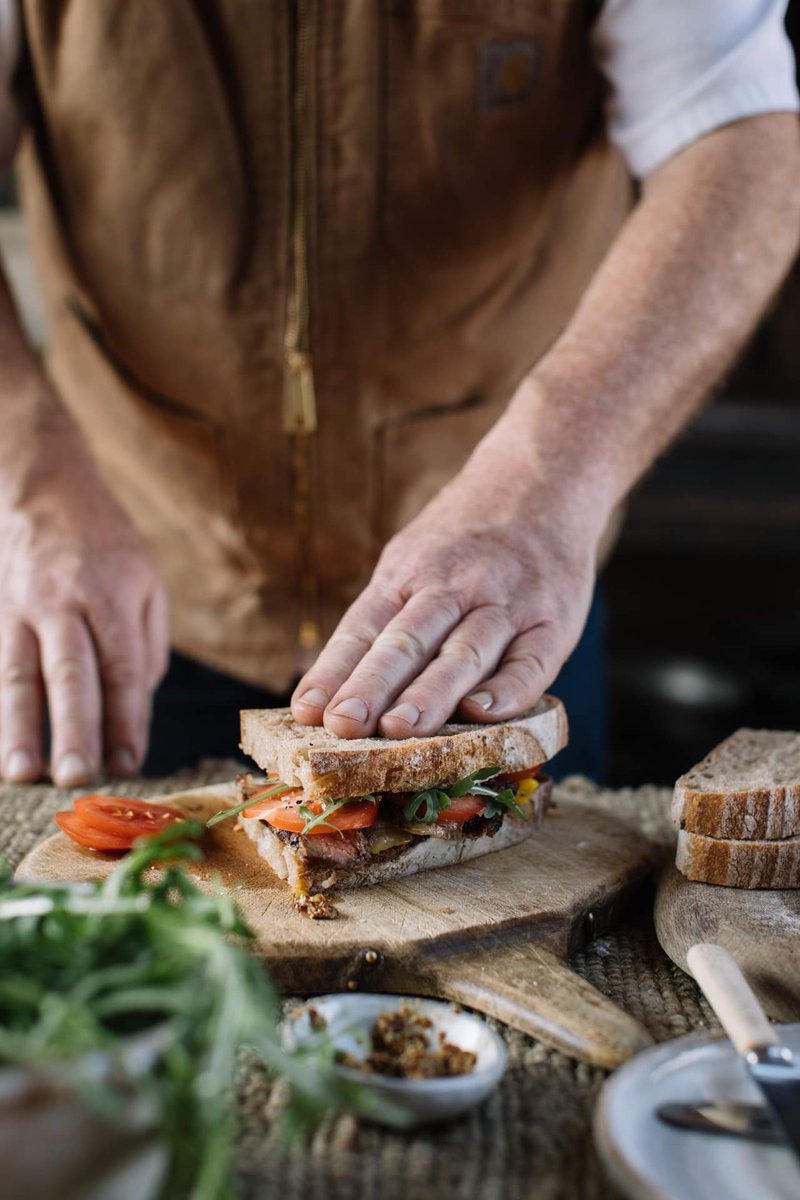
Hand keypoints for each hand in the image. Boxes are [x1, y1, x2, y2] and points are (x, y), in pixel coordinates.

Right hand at [0, 457, 168, 786]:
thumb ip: (145, 647)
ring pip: (19, 675)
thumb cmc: (105, 546)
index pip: (122, 669)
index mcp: (111, 594)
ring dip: (21, 729)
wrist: (42, 490)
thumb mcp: (147, 583)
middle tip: (79, 778)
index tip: (128, 764)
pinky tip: (2, 744)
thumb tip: (134, 711)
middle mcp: (62, 602)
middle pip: (70, 674)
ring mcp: (19, 608)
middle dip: (74, 729)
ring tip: (23, 773)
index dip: (126, 719)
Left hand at [291, 404, 610, 738]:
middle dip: (373, 685)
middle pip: (408, 641)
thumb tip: (329, 690)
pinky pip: (531, 661)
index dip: (333, 671)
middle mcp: (454, 587)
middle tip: (345, 725)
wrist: (541, 481)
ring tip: (399, 729)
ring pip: (464, 651)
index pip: (363, 628)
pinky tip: (482, 713)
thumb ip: (382, 619)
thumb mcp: (412, 559)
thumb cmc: (462, 540)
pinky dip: (508, 689)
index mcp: (408, 575)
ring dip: (431, 692)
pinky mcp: (553, 622)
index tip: (306, 711)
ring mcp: (506, 603)